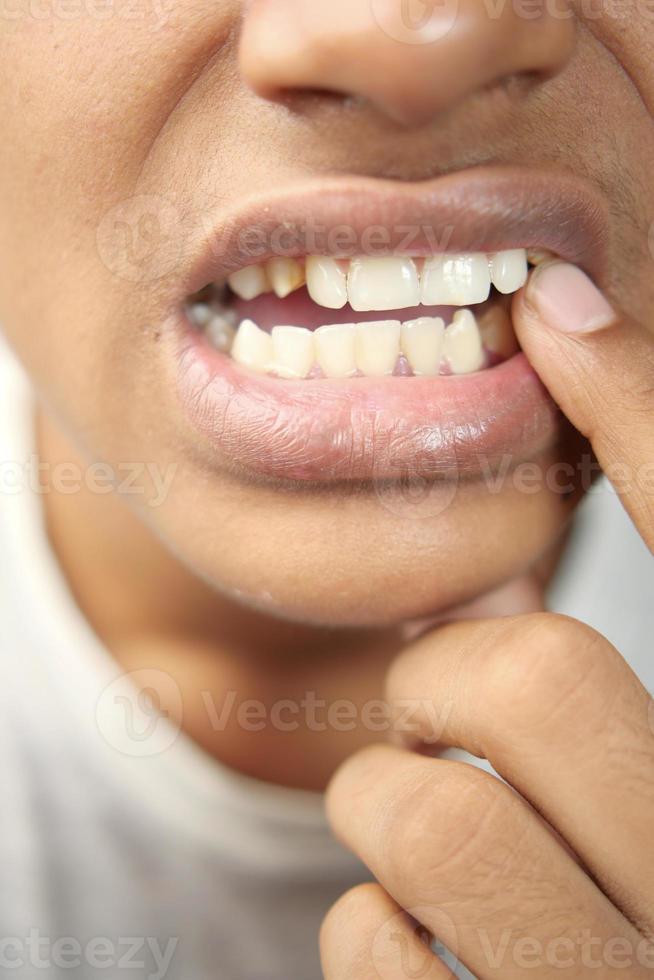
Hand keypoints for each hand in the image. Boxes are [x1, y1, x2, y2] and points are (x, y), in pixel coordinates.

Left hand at [321, 263, 653, 978]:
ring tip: (435, 819)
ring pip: (433, 817)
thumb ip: (648, 520)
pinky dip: (370, 922)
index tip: (547, 319)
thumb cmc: (639, 858)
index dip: (641, 414)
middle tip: (449, 711)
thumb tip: (564, 316)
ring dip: (392, 795)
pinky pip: (375, 945)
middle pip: (537, 678)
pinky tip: (430, 934)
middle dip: (448, 678)